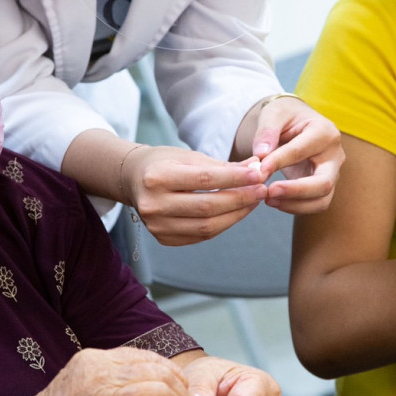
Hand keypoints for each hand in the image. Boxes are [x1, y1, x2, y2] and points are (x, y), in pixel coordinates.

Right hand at [14, 346, 192, 395]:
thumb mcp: (76, 388)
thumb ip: (107, 382)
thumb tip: (143, 388)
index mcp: (92, 361)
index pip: (146, 357)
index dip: (170, 373)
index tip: (178, 388)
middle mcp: (99, 374)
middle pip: (159, 372)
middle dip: (179, 392)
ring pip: (161, 392)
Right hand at [123, 145, 267, 245]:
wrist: (133, 179)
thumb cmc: (164, 163)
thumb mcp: (189, 156)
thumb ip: (222, 166)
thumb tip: (257, 168)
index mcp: (157, 177)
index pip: (205, 179)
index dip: (235, 179)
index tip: (258, 174)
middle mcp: (153, 204)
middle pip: (208, 206)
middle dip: (241, 199)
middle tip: (262, 190)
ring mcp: (156, 225)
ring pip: (207, 226)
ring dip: (236, 215)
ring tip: (253, 201)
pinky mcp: (163, 239)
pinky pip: (201, 236)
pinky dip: (223, 224)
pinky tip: (236, 212)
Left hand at [248, 97, 342, 213]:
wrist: (295, 122)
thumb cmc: (285, 115)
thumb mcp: (274, 113)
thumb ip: (267, 132)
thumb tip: (261, 155)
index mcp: (325, 132)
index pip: (302, 151)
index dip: (279, 162)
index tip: (258, 170)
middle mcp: (335, 155)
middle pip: (324, 183)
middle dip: (295, 191)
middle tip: (268, 192)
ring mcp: (332, 173)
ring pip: (321, 200)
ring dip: (294, 204)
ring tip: (268, 199)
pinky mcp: (323, 186)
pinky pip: (314, 204)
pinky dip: (294, 207)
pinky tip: (274, 201)